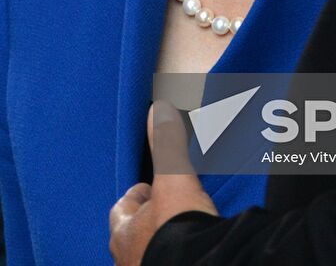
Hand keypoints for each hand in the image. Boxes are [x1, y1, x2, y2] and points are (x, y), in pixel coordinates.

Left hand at [109, 100, 217, 265]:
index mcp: (123, 234)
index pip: (121, 210)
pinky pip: (165, 261)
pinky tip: (188, 247)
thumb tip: (158, 110)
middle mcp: (128, 258)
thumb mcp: (174, 178)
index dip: (136, 195)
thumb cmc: (176, 229)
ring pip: (147, 251)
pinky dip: (173, 254)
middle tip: (166, 206)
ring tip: (180, 227)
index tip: (149, 186)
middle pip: (133, 234)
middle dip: (148, 219)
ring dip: (159, 239)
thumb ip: (166, 144)